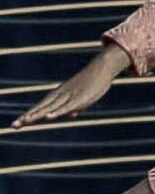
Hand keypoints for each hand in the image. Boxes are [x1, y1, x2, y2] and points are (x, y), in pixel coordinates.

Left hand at [13, 40, 131, 127]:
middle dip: (28, 117)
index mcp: (59, 95)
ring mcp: (69, 96)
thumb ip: (76, 107)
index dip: (29, 115)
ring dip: (38, 114)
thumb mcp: (83, 97)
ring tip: (26, 121)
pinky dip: (58, 112)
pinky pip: (67, 106)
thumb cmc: (92, 82)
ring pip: (51, 107)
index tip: (17, 124)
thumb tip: (71, 115)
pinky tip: (48, 117)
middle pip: (42, 107)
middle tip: (14, 125)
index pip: (41, 106)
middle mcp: (60, 95)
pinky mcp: (80, 98)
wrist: (101, 68)